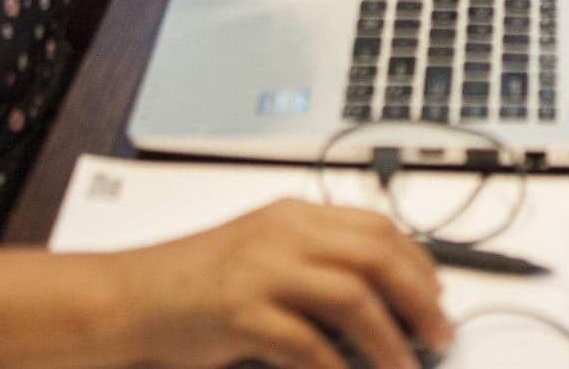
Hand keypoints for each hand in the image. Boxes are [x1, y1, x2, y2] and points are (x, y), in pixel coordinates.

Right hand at [107, 198, 449, 368]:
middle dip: (419, 299)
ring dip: (390, 341)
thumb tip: (379, 296)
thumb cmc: (192, 281)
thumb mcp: (260, 252)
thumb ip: (313, 262)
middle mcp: (282, 234)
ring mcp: (260, 272)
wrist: (127, 296)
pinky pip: (306, 344)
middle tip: (441, 334)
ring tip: (406, 367)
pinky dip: (336, 368)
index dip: (418, 263)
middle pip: (376, 257)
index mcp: (293, 215)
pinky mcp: (239, 313)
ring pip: (352, 299)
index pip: (377, 227)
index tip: (438, 296)